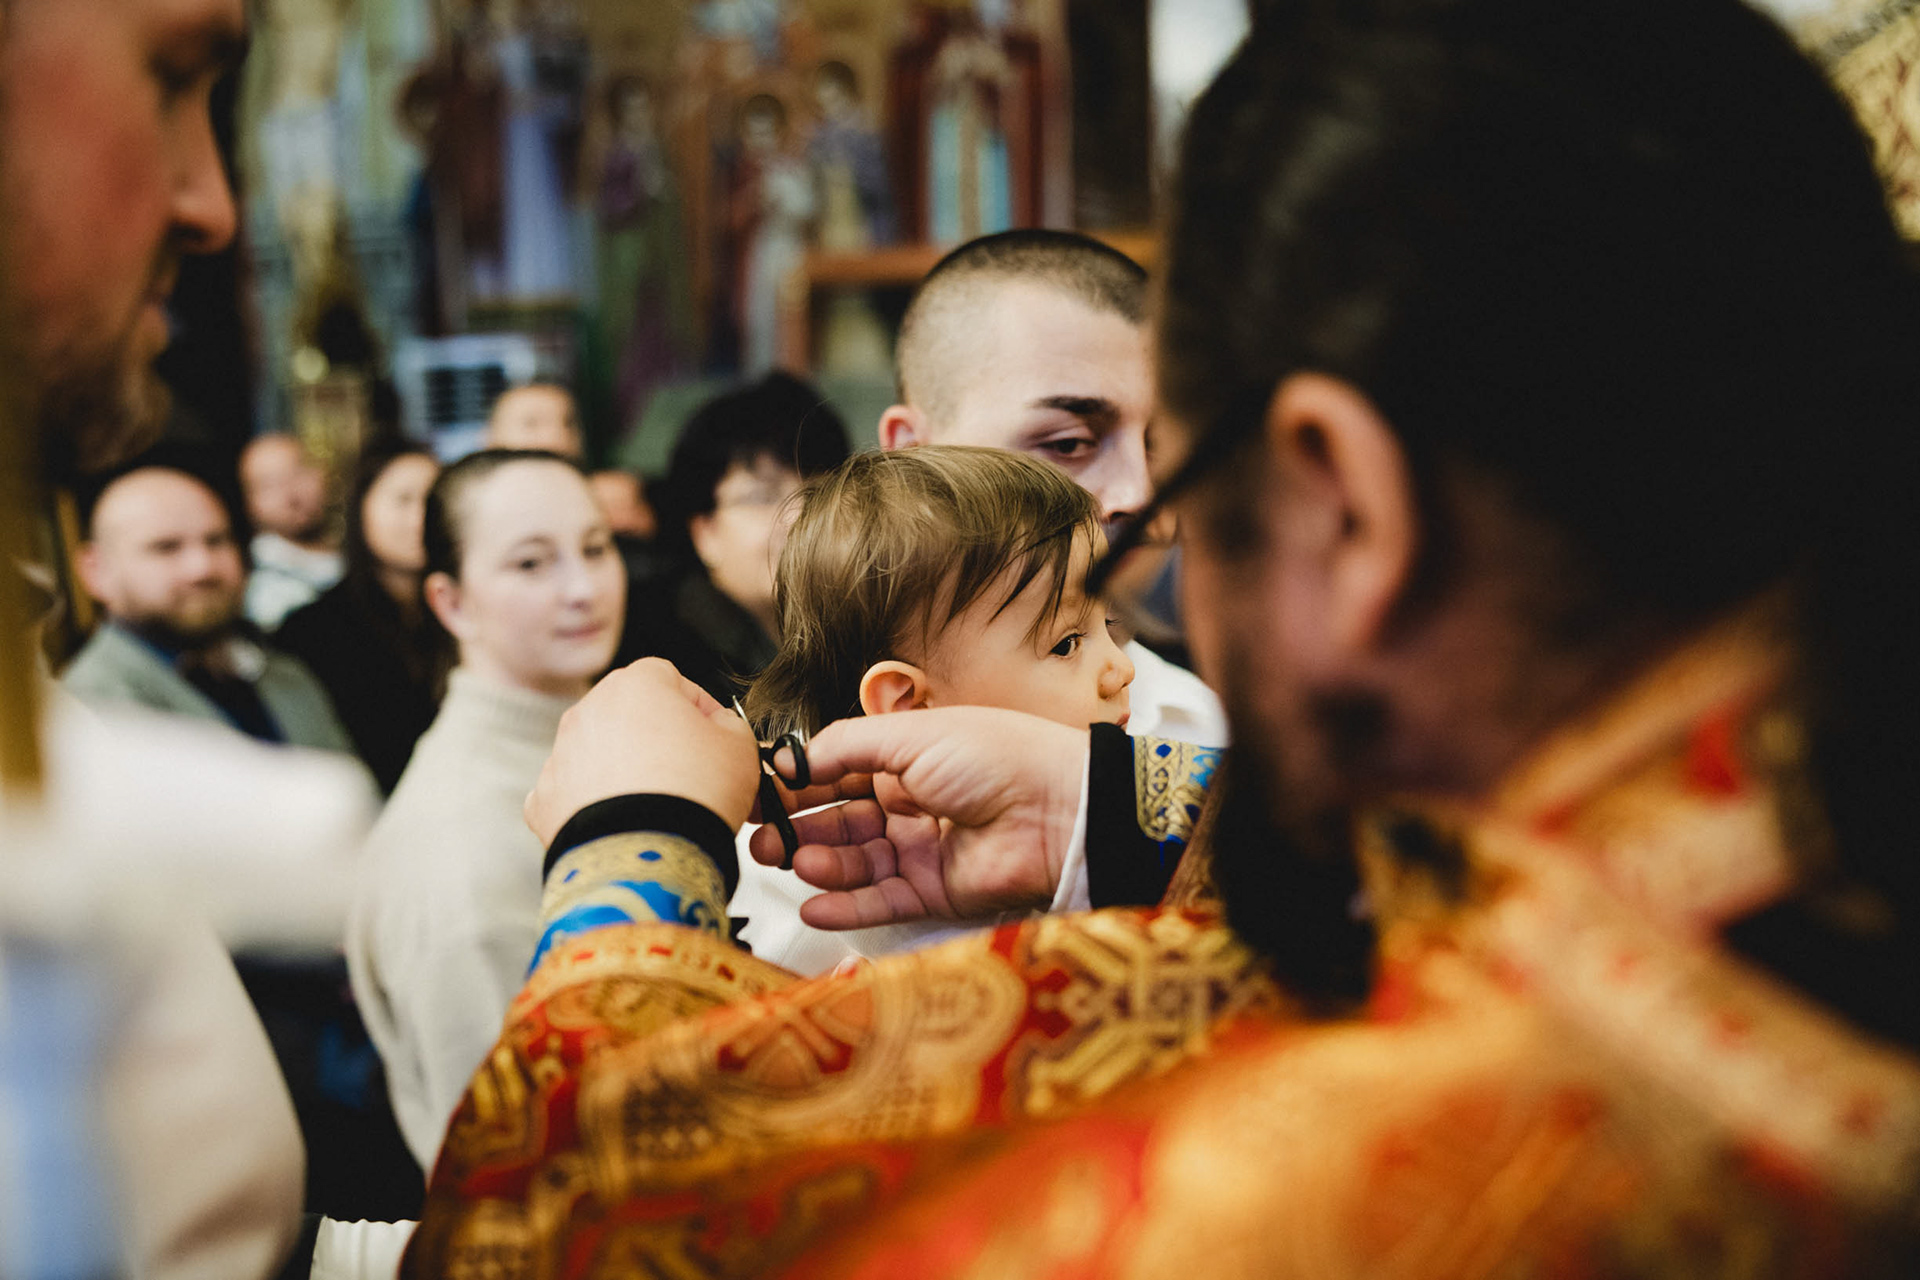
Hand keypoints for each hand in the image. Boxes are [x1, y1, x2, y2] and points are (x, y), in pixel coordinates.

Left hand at [525, 658, 760, 845]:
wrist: (647, 855)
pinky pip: (573, 795)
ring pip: (599, 754)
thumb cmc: (695, 794)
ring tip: (657, 806)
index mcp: (636, 684)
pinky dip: (594, 807)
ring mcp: (561, 754)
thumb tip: (718, 727)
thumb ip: (729, 723)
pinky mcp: (545, 800)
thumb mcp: (740, 745)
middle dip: (656, 739)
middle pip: (629, 716)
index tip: (715, 737)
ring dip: (624, 771)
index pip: (671, 679)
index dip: (698, 708)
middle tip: (689, 774)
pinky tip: (622, 825)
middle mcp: (589, 710)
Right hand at [746, 707, 1088, 928]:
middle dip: (797, 828)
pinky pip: (881, 901)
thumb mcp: (910, 735)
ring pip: (855, 863)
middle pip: (840, 820)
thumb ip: (844, 747)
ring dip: (819, 863)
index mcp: (907, 758)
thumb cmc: (997, 757)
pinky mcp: (935, 892)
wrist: (1058, 807)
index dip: (797, 785)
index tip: (758, 794)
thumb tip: (791, 759)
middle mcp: (911, 804)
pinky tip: (813, 901)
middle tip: (759, 836)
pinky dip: (845, 905)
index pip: (837, 773)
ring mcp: (921, 850)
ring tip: (790, 861)